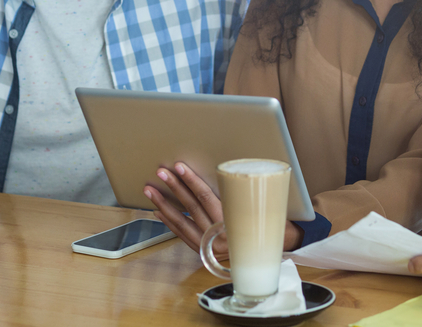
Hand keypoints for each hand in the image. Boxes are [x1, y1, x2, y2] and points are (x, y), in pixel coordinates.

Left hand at [144, 162, 303, 254]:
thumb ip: (236, 192)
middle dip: (174, 188)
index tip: (180, 167)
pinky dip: (169, 221)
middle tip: (161, 172)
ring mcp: (209, 247)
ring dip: (164, 204)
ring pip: (181, 222)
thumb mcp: (258, 205)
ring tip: (151, 190)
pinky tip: (159, 210)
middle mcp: (219, 238)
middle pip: (191, 207)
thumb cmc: (266, 224)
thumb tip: (220, 169)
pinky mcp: (203, 252)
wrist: (270, 253)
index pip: (207, 198)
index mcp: (232, 224)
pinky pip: (182, 234)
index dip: (192, 180)